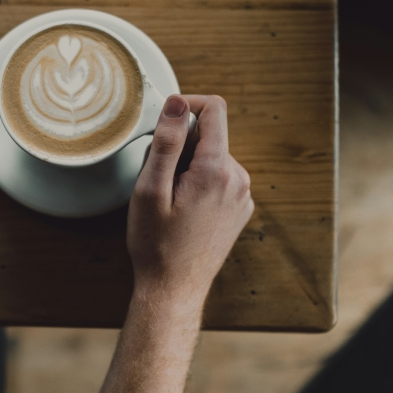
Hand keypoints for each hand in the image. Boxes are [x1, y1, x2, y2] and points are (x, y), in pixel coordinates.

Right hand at [127, 95, 253, 309]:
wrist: (173, 289)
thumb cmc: (156, 245)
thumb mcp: (150, 190)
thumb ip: (166, 142)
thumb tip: (177, 103)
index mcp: (217, 171)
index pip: (214, 110)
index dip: (187, 105)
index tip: (165, 122)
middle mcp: (238, 179)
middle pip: (210, 136)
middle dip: (181, 145)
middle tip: (158, 179)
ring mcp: (242, 196)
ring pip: (213, 158)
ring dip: (189, 166)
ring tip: (169, 199)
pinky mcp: (240, 209)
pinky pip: (219, 179)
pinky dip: (199, 183)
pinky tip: (184, 210)